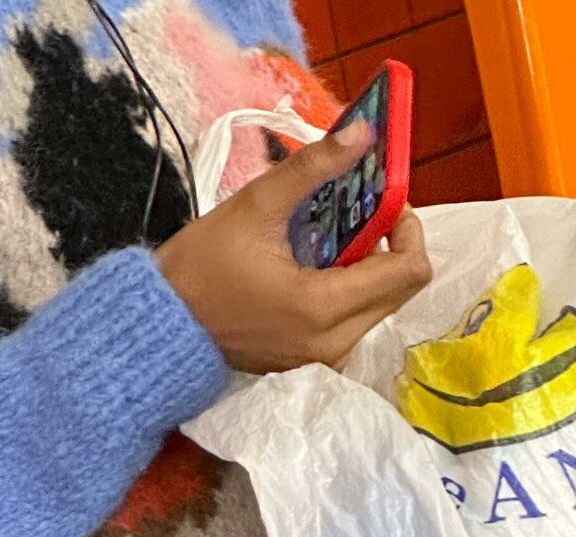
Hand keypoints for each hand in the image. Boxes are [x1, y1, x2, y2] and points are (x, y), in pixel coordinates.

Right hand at [157, 124, 431, 372]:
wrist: (166, 323)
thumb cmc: (202, 266)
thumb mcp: (256, 205)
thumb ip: (313, 168)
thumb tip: (362, 133)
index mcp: (325, 307)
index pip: (410, 272)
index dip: (408, 228)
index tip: (384, 202)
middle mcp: (337, 343)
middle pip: (401, 290)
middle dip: (390, 245)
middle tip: (356, 212)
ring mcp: (329, 358)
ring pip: (381, 306)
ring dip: (370, 267)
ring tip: (329, 235)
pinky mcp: (318, 362)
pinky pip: (356, 322)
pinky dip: (350, 290)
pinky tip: (316, 264)